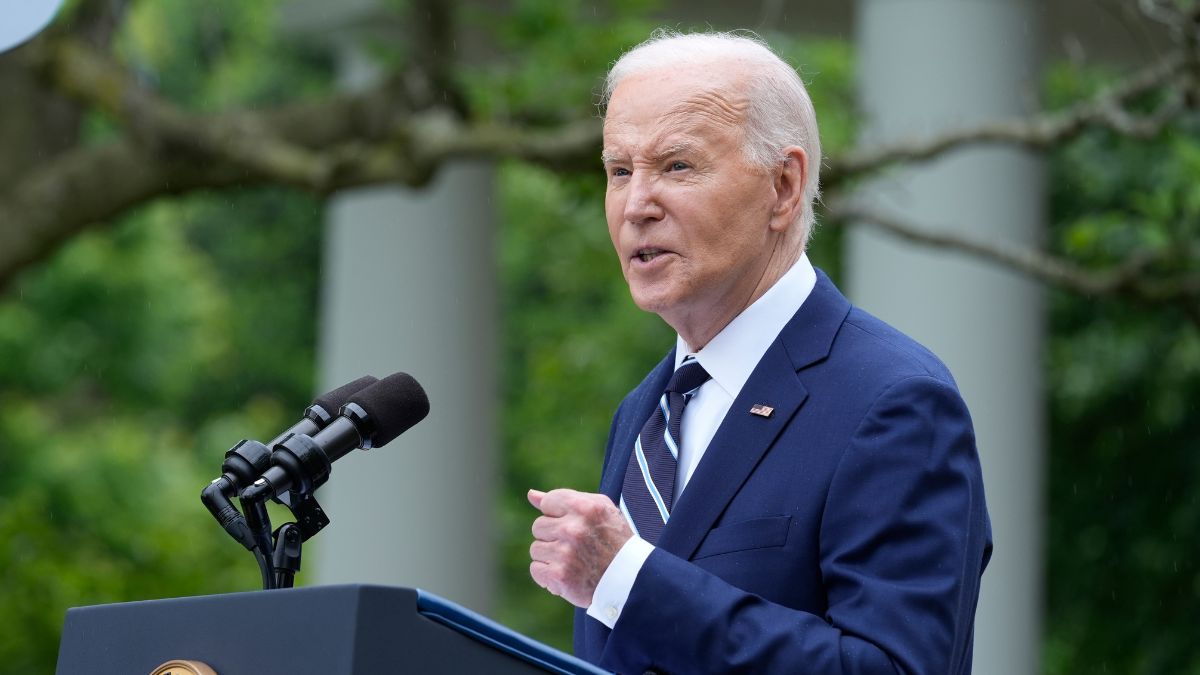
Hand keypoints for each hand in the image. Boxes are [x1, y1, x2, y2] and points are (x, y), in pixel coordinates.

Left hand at [528, 488, 632, 607]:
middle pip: (538, 526)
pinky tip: (566, 575)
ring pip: (536, 549)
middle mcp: (574, 528)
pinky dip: (548, 575)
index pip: (548, 502)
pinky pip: (536, 569)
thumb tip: (531, 495)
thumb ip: (565, 499)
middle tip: (576, 546)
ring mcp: (565, 553)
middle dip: (553, 536)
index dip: (558, 515)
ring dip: (550, 557)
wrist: (631, 580)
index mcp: (585, 507)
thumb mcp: (598, 510)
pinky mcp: (559, 576)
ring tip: (573, 561)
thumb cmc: (614, 540)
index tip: (573, 525)